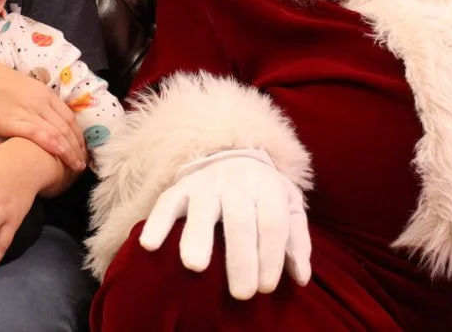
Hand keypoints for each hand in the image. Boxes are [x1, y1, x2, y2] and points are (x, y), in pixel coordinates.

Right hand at [0, 54, 86, 170]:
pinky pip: (41, 135)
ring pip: (59, 133)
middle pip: (68, 127)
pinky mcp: (15, 121)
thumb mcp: (22, 88)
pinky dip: (55, 146)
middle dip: (78, 146)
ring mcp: (30, 111)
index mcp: (44, 93)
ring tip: (76, 167)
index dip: (78, 134)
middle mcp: (42, 102)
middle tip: (84, 162)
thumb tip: (41, 115)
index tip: (82, 148)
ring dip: (71, 151)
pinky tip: (62, 157)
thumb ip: (34, 101)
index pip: (69, 116)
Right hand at [139, 149, 311, 299]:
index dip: (271, 256)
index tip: (265, 288)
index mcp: (267, 187)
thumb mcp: (289, 208)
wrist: (233, 157)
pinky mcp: (180, 187)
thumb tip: (301, 277)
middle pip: (240, 221)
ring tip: (195, 267)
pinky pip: (166, 204)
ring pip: (202, 209)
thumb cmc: (264, 194)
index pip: (272, 223)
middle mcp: (236, 182)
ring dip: (197, 237)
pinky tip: (149, 245)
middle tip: (242, 294)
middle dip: (241, 259)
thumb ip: (296, 241)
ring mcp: (205, 183)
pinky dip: (157, 223)